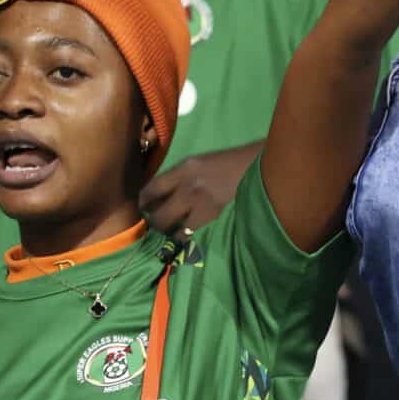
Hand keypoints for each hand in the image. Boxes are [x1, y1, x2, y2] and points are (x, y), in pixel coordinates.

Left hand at [139, 145, 257, 235]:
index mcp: (184, 169)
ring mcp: (201, 206)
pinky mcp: (213, 219)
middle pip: (158, 214)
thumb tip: (158, 196)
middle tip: (153, 223)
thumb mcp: (198, 163)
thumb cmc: (227, 164)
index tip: (140, 207)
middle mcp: (189, 188)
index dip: (142, 202)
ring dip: (168, 232)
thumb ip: (178, 177)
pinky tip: (184, 235)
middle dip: (152, 222)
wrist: (258, 169)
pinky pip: (190, 234)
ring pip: (172, 228)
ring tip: (168, 231)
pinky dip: (184, 236)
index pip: (152, 188)